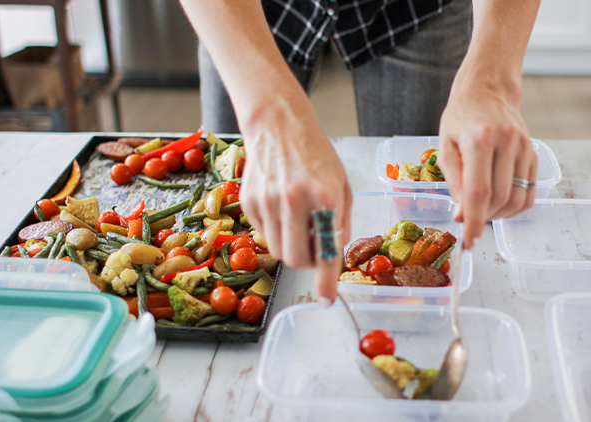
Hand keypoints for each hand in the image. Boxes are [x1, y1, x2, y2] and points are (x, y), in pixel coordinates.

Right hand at [238, 96, 351, 304]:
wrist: (278, 125)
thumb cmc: (315, 153)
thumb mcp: (341, 184)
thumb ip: (340, 221)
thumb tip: (334, 254)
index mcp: (323, 195)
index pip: (325, 249)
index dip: (325, 280)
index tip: (326, 298)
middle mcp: (293, 200)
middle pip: (294, 259)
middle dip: (307, 263)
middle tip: (314, 247)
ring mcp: (266, 202)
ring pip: (277, 250)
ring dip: (291, 246)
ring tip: (298, 221)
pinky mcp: (249, 203)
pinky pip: (263, 234)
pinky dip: (276, 230)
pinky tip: (282, 208)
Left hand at [438, 75, 536, 248]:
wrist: (488, 91)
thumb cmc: (461, 117)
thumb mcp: (445, 145)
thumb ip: (453, 180)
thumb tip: (462, 213)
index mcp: (480, 138)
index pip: (479, 192)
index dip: (475, 221)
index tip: (469, 241)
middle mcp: (507, 142)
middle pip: (499, 198)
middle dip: (484, 218)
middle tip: (469, 221)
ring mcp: (525, 148)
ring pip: (517, 199)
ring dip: (499, 215)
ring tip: (482, 211)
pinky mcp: (534, 154)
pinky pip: (529, 193)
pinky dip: (513, 207)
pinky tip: (498, 204)